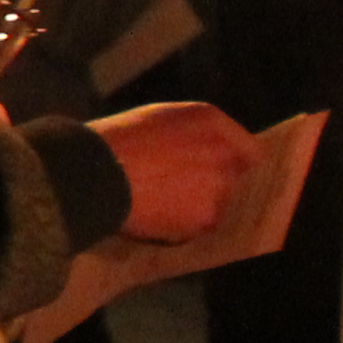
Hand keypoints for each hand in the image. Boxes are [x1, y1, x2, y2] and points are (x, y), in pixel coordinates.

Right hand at [88, 100, 259, 243]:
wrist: (94, 173)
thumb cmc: (118, 139)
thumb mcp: (161, 117)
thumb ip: (195, 130)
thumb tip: (205, 147)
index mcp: (213, 122)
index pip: (248, 150)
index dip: (232, 161)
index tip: (215, 170)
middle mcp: (225, 153)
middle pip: (235, 178)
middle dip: (214, 183)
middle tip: (180, 186)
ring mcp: (219, 188)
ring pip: (219, 203)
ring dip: (199, 205)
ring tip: (162, 201)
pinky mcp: (206, 219)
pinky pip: (200, 225)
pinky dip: (183, 224)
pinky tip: (155, 214)